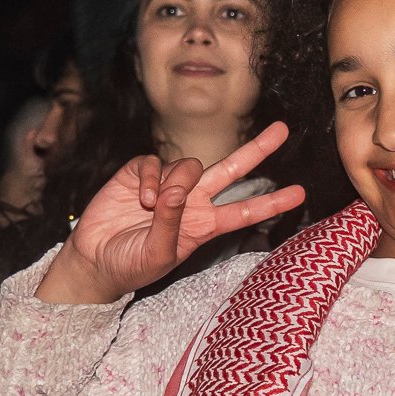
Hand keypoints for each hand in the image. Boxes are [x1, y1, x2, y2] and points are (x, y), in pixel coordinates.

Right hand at [37, 122, 304, 304]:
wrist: (95, 261)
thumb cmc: (132, 265)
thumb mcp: (159, 254)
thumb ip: (172, 223)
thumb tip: (178, 190)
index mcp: (204, 225)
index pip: (245, 210)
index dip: (272, 202)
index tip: (299, 194)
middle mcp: (192, 201)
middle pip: (231, 170)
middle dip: (257, 150)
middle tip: (283, 130)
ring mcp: (167, 185)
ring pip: (188, 164)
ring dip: (175, 182)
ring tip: (154, 206)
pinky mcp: (139, 174)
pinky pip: (153, 162)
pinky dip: (150, 178)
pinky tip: (142, 198)